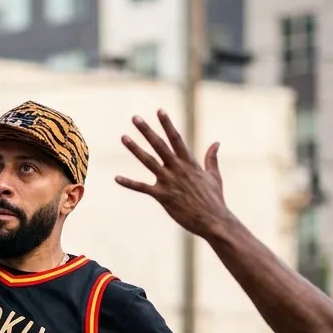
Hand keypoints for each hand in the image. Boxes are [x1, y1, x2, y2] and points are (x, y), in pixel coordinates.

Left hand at [115, 110, 230, 238]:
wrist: (213, 220)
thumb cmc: (214, 200)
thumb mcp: (214, 176)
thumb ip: (211, 158)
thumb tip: (216, 142)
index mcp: (189, 163)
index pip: (176, 138)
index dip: (167, 124)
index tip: (159, 111)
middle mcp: (178, 169)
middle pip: (159, 145)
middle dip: (147, 131)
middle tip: (135, 118)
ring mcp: (169, 182)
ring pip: (149, 161)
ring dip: (135, 149)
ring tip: (123, 137)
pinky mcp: (163, 196)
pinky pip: (143, 188)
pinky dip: (129, 183)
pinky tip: (117, 178)